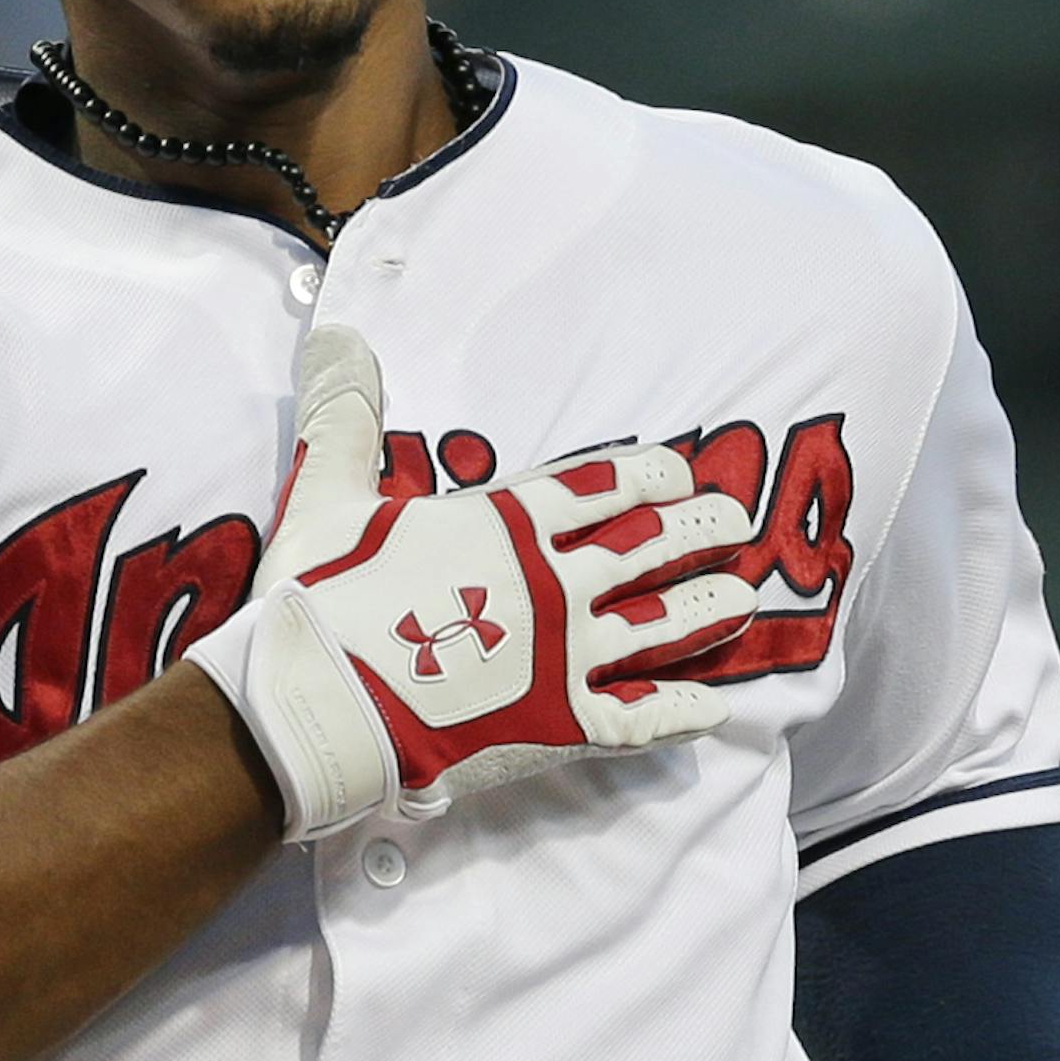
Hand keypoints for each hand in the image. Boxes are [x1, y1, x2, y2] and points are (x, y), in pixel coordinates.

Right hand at [189, 326, 756, 838]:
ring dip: (707, 610)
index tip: (681, 471)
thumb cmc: (318, 600)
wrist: (316, 708)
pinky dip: (683, 710)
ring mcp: (565, 655)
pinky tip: (716, 707)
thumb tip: (338, 334)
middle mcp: (552, 581)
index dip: (649, 475)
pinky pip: (642, 717)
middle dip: (698, 530)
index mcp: (505, 523)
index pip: (599, 484)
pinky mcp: (562, 726)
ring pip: (661, 626)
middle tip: (735, 522)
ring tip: (744, 599)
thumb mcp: (329, 492)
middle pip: (647, 545)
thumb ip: (348, 415)